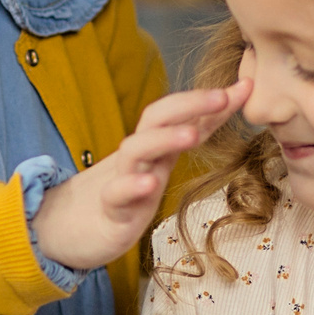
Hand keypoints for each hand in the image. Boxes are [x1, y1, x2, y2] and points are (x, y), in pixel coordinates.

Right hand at [31, 83, 249, 272]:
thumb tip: (234, 99)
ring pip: (137, 151)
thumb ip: (193, 132)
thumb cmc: (124, 193)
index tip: (246, 86)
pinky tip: (149, 185)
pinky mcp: (110, 210)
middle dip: (189, 104)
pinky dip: (132, 187)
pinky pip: (117, 194)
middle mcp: (139, 157)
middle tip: (221, 96)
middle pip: (157, 118)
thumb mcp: (160, 162)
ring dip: (164, 139)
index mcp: (155, 147)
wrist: (67, 228)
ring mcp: (122, 180)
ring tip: (192, 135)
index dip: (211, 100)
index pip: (181, 113)